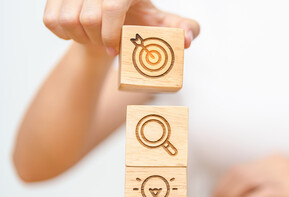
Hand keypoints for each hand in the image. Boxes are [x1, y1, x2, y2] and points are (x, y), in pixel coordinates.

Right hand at [43, 0, 199, 55]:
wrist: (111, 20)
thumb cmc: (141, 21)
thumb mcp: (164, 24)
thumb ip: (184, 29)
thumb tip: (187, 40)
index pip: (112, 6)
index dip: (112, 32)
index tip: (115, 48)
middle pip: (89, 17)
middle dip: (99, 39)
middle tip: (108, 45)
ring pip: (67, 20)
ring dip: (81, 38)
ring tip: (95, 39)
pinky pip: (51, 21)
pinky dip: (64, 35)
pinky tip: (79, 34)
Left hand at [210, 155, 288, 196]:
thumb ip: (271, 181)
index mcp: (274, 160)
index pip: (239, 168)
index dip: (222, 184)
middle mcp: (276, 164)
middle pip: (238, 173)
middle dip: (221, 190)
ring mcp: (285, 177)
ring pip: (245, 180)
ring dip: (228, 196)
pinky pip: (263, 194)